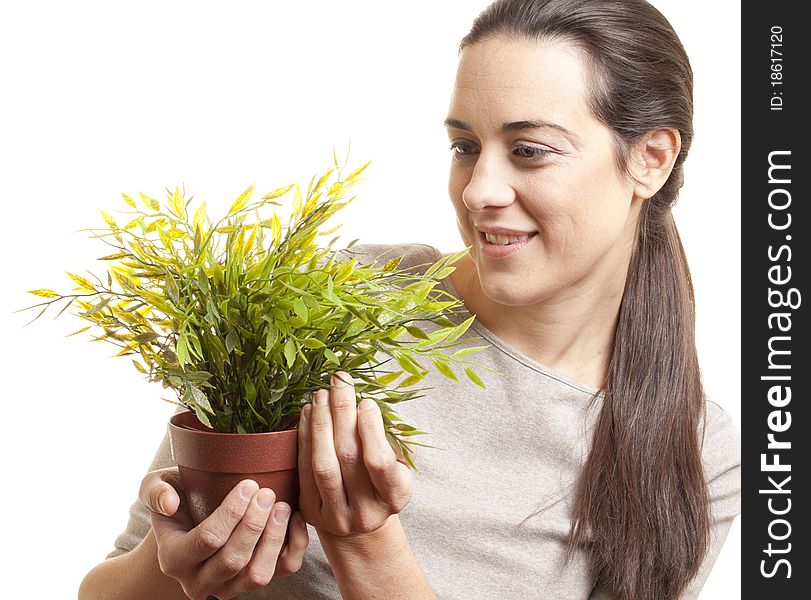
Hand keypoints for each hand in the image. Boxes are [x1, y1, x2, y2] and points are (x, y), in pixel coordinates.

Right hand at [139, 468, 307, 599]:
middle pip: (234, 560)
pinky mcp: (252, 583)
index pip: (208, 539)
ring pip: (257, 575)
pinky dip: (294, 546)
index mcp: (174, 558)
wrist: (188, 528)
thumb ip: (156, 491)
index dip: (232, 512)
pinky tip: (295, 518)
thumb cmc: (177, 502)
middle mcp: (198, 581)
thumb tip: (170, 503)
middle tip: (267, 493)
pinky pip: (282, 572)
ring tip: (282, 506)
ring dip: (274, 539)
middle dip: (255, 524)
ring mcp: (227, 587)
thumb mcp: (155, 487)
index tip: (249, 484)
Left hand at [298, 371, 412, 536]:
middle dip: (342, 414)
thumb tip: (374, 411)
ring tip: (320, 395)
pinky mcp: (311, 511)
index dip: (371, 430)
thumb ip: (395, 441)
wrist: (360, 523)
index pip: (380, 462)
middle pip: (349, 457)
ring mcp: (336, 515)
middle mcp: (366, 512)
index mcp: (394, 497)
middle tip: (338, 382)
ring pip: (323, 465)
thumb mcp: (399, 466)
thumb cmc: (382, 483)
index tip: (366, 401)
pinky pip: (305, 470)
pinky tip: (308, 413)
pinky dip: (305, 438)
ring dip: (320, 424)